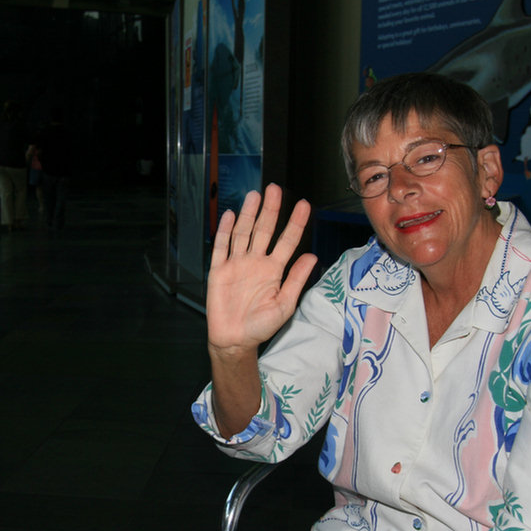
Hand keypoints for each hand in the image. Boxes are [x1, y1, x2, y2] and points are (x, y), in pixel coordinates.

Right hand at [207, 184, 316, 353]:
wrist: (235, 340)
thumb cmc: (261, 326)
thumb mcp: (285, 305)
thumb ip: (296, 279)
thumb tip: (312, 256)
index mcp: (274, 269)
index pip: (287, 241)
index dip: (295, 223)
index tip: (304, 205)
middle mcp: (255, 262)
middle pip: (263, 230)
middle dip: (270, 210)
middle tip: (275, 189)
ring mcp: (237, 264)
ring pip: (243, 233)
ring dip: (248, 214)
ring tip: (255, 196)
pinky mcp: (219, 270)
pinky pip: (221, 247)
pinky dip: (225, 231)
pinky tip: (230, 215)